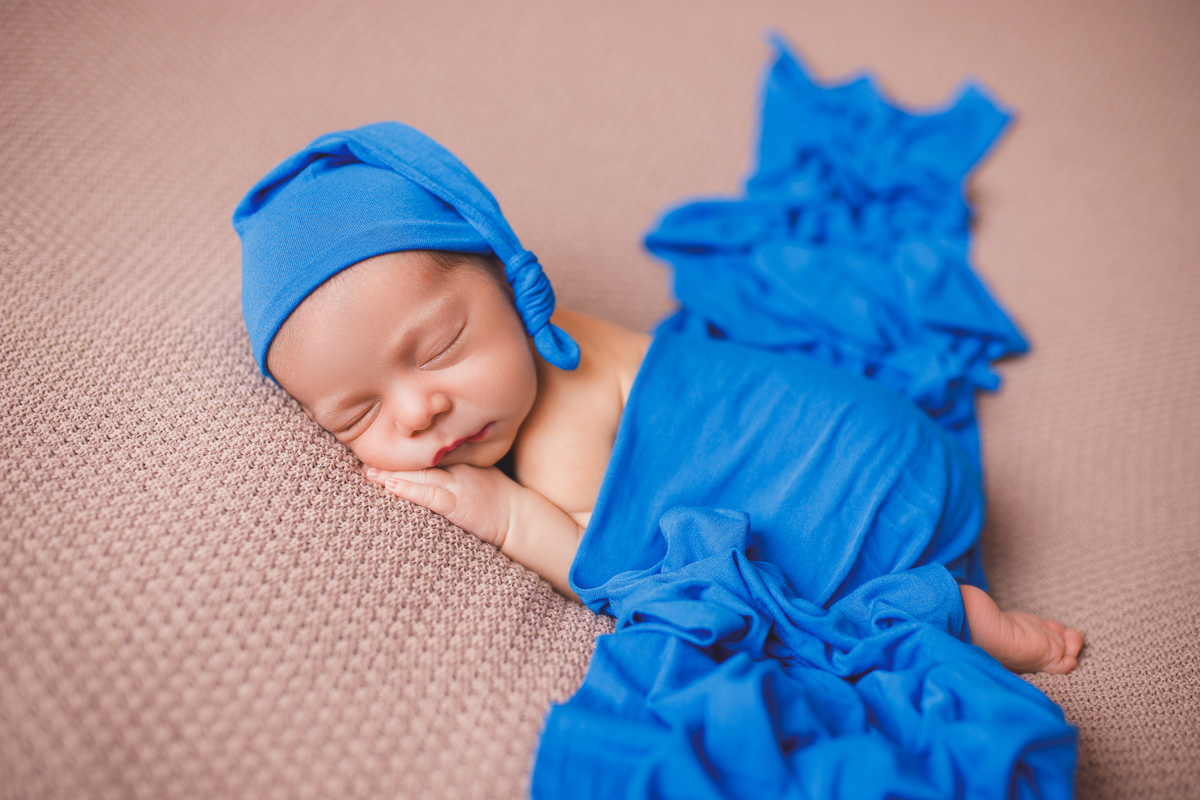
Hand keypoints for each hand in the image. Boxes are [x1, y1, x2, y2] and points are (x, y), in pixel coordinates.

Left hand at [363, 464, 515, 547]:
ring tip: (368, 471)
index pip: (428, 452)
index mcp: (461, 461)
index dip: (404, 450)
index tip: (380, 446)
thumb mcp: (481, 476)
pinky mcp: (457, 505)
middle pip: (419, 462)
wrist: (521, 519)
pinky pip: (428, 495)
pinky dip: (408, 489)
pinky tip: (390, 485)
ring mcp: (457, 486)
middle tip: (363, 454)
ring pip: (419, 476)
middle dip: (391, 460)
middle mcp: (456, 470)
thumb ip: (458, 469)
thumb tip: (435, 469)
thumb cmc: (501, 502)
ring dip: (391, 473)